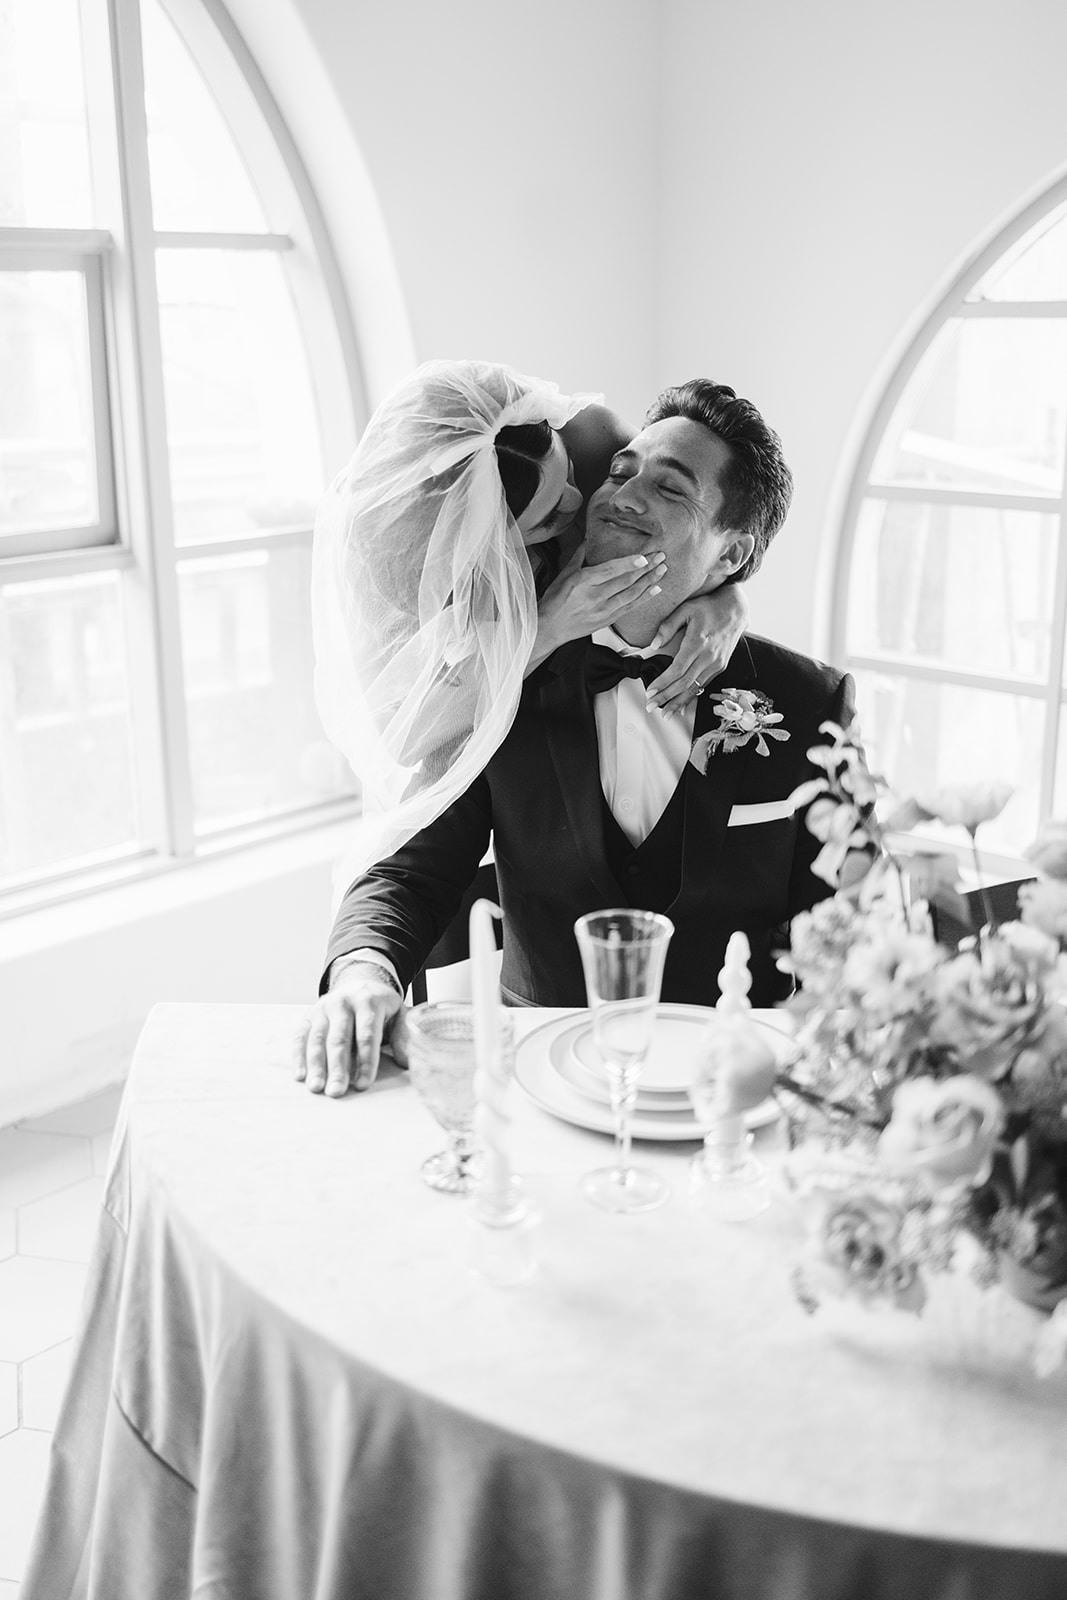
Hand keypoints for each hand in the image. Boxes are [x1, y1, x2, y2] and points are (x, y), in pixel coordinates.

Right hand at [293, 963, 408, 1096]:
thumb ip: (404, 1035)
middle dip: (337, 1068)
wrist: (359, 981)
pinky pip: (300, 1036)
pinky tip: (300, 1075)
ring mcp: (324, 1008)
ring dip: (316, 1065)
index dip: (365, 1061)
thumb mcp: (399, 1013)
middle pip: (339, 1039)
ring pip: (318, 1039)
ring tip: (316, 1088)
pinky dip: (299, 1056)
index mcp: (369, 1002)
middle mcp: (343, 1003)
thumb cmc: (380, 1005)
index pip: (367, 1035)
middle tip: (336, 1092)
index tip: (363, 1084)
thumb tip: (406, 1061)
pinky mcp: (309, 1016)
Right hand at [527, 541, 667, 672]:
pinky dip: (644, 599)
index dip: (630, 564)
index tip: (645, 557)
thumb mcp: (564, 575)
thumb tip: (588, 539)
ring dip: (649, 582)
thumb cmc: (554, 601)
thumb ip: (579, 557)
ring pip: (631, 594)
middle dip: (646, 568)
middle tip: (661, 557)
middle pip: (626, 581)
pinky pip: (630, 608)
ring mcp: (602, 611)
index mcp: (583, 582)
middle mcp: (595, 597)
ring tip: (662, 571)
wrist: (549, 629)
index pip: (611, 570)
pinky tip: (655, 590)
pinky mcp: (607, 620)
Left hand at [645, 585, 749, 714]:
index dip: (662, 683)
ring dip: (679, 702)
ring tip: (665, 713)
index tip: (650, 692)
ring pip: (695, 688)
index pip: (677, 669)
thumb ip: (668, 626)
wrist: (735, 609)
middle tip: (651, 706)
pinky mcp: (720, 666)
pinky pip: (703, 685)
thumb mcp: (686, 609)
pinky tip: (681, 705)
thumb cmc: (708, 607)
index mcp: (698, 643)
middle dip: (666, 697)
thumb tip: (654, 645)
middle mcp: (708, 657)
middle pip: (684, 683)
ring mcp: (716, 663)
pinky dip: (692, 697)